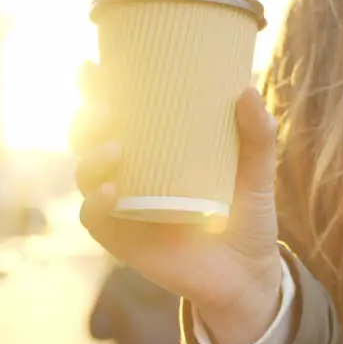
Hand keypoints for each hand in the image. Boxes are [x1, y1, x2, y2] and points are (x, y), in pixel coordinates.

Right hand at [69, 62, 283, 343]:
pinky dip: (95, 203)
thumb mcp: (256, 176)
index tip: (91, 66)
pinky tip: (110, 191)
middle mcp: (133, 173)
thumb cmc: (247, 218)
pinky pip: (95, 218)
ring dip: (90, 157)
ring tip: (116, 149)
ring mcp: (124, 206)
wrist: (248, 277)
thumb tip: (247, 91)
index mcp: (157, 149)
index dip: (96, 88)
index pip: (117, 112)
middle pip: (89, 138)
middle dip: (86, 118)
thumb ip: (256, 137)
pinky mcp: (123, 239)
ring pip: (85, 173)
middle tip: (106, 108)